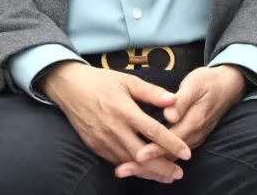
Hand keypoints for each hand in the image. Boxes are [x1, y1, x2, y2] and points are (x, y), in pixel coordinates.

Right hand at [39, 62, 191, 183]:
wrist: (69, 87)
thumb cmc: (100, 81)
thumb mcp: (127, 80)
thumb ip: (151, 92)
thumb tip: (173, 100)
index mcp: (124, 110)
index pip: (153, 131)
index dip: (171, 143)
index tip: (187, 152)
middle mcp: (114, 128)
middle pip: (142, 154)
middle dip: (162, 167)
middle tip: (179, 173)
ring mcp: (103, 140)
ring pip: (130, 163)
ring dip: (149, 172)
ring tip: (166, 176)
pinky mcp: (95, 146)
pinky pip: (116, 161)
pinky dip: (132, 169)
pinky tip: (144, 171)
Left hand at [117, 66, 246, 176]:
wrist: (227, 86)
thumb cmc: (208, 82)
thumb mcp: (196, 84)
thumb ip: (182, 100)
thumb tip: (169, 115)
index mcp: (193, 122)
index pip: (170, 140)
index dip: (154, 149)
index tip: (138, 155)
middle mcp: (193, 136)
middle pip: (167, 155)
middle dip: (145, 164)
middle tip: (122, 170)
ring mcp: (191, 139)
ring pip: (168, 158)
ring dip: (147, 166)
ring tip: (126, 169)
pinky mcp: (188, 138)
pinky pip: (171, 154)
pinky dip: (155, 160)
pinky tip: (140, 163)